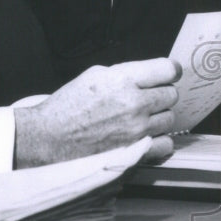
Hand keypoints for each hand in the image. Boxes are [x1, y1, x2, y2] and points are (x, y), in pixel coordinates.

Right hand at [13, 58, 179, 167]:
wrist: (49, 137)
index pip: (167, 69)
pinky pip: (166, 144)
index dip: (168, 71)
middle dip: (160, 94)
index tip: (166, 74)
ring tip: (139, 118)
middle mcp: (133, 103)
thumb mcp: (92, 76)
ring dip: (158, 117)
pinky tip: (144, 136)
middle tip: (145, 98)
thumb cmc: (66, 107)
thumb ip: (124, 74)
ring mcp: (137, 129)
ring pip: (169, 118)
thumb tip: (148, 75)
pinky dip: (158, 140)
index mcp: (121, 79)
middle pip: (171, 94)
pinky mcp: (136, 151)